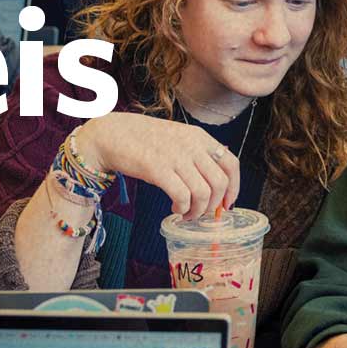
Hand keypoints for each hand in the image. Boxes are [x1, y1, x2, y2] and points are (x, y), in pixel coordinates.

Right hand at [79, 111, 241, 219]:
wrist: (112, 134)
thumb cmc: (144, 139)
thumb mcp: (178, 137)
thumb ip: (197, 153)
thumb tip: (216, 181)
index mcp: (199, 137)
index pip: (231, 163)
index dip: (234, 187)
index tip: (227, 203)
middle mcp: (191, 145)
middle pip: (220, 182)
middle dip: (214, 204)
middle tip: (203, 212)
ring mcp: (175, 157)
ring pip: (203, 193)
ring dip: (197, 211)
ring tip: (187, 213)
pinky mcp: (157, 169)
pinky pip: (182, 196)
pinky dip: (182, 208)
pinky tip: (175, 208)